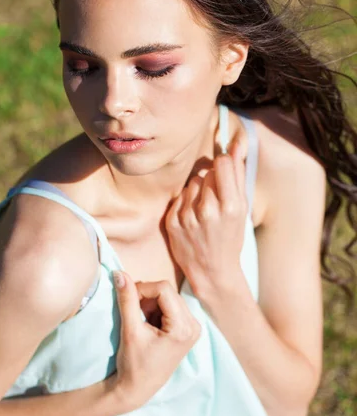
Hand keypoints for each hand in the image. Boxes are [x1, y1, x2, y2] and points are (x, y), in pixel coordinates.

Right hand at [110, 271, 200, 410]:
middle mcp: (194, 325)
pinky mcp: (187, 329)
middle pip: (167, 291)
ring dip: (150, 303)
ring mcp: (193, 328)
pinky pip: (170, 306)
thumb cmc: (133, 364)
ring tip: (140, 322)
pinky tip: (148, 325)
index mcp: (184, 327)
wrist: (138, 389)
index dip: (143, 289)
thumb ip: (127, 299)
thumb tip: (120, 273)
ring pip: (168, 297)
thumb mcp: (130, 330)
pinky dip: (155, 309)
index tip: (127, 300)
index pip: (164, 289)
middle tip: (132, 312)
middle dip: (146, 297)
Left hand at [165, 132, 247, 300]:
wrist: (212, 272)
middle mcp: (208, 210)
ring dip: (198, 191)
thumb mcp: (242, 209)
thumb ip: (238, 175)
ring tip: (204, 209)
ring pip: (192, 183)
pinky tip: (192, 217)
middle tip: (216, 198)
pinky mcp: (172, 222)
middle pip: (206, 172)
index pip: (223, 163)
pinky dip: (186, 203)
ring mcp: (188, 217)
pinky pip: (179, 197)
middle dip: (212, 180)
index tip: (224, 169)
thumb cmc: (230, 238)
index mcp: (231, 207)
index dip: (224, 163)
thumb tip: (236, 143)